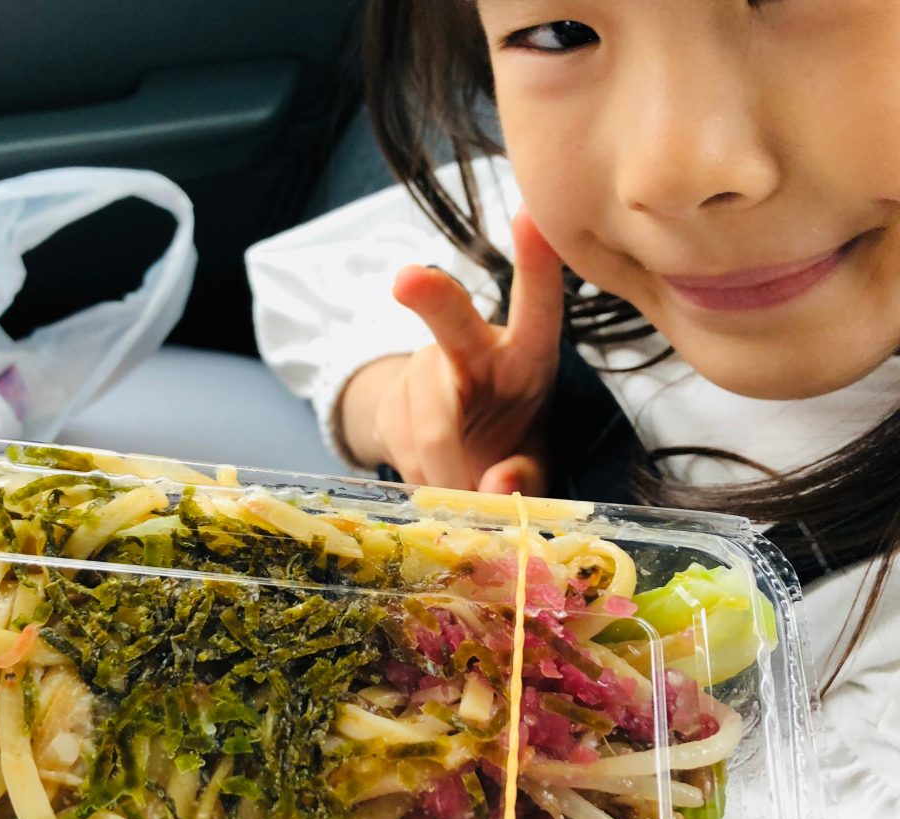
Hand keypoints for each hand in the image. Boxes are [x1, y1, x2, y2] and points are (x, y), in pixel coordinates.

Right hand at [340, 210, 562, 493]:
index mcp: (527, 352)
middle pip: (451, 321)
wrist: (449, 448)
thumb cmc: (509, 436)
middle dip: (430, 296)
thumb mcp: (534, 455)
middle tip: (407, 279)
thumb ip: (529, 474)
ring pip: (427, 421)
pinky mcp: (390, 401)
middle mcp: (473, 347)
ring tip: (466, 494)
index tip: (528, 215)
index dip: (535, 263)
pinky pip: (403, 448)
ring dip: (447, 472)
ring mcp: (424, 369)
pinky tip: (438, 483)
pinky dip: (423, 478)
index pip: (536, 305)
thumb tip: (498, 489)